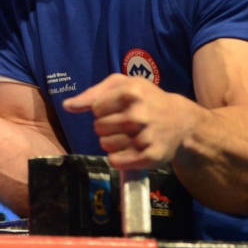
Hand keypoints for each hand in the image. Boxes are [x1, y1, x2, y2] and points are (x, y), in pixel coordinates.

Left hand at [62, 73, 197, 170]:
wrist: (180, 120)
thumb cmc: (145, 99)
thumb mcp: (121, 85)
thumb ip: (92, 94)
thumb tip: (67, 106)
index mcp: (130, 92)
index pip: (95, 109)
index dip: (103, 109)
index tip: (119, 108)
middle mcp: (138, 115)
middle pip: (98, 127)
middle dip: (107, 126)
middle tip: (125, 123)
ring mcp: (145, 137)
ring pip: (105, 145)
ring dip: (112, 141)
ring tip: (129, 135)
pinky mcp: (150, 156)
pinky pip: (115, 161)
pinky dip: (118, 157)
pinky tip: (130, 149)